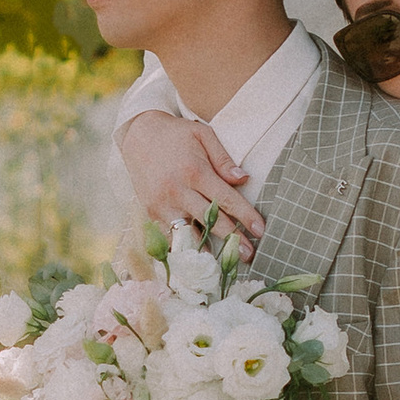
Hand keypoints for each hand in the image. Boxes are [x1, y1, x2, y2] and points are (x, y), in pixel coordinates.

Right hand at [116, 109, 262, 247]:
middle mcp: (177, 190)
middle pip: (211, 221)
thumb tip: (243, 179)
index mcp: (194, 171)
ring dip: (207, 250)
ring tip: (222, 264)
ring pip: (188, 234)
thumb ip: (223, 159)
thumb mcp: (203, 135)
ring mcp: (162, 204)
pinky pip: (170, 235)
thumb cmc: (176, 134)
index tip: (261, 230)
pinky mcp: (151, 212)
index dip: (245, 216)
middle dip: (233, 239)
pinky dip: (183, 247)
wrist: (138, 135)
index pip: (226, 199)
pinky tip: (197, 257)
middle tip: (249, 254)